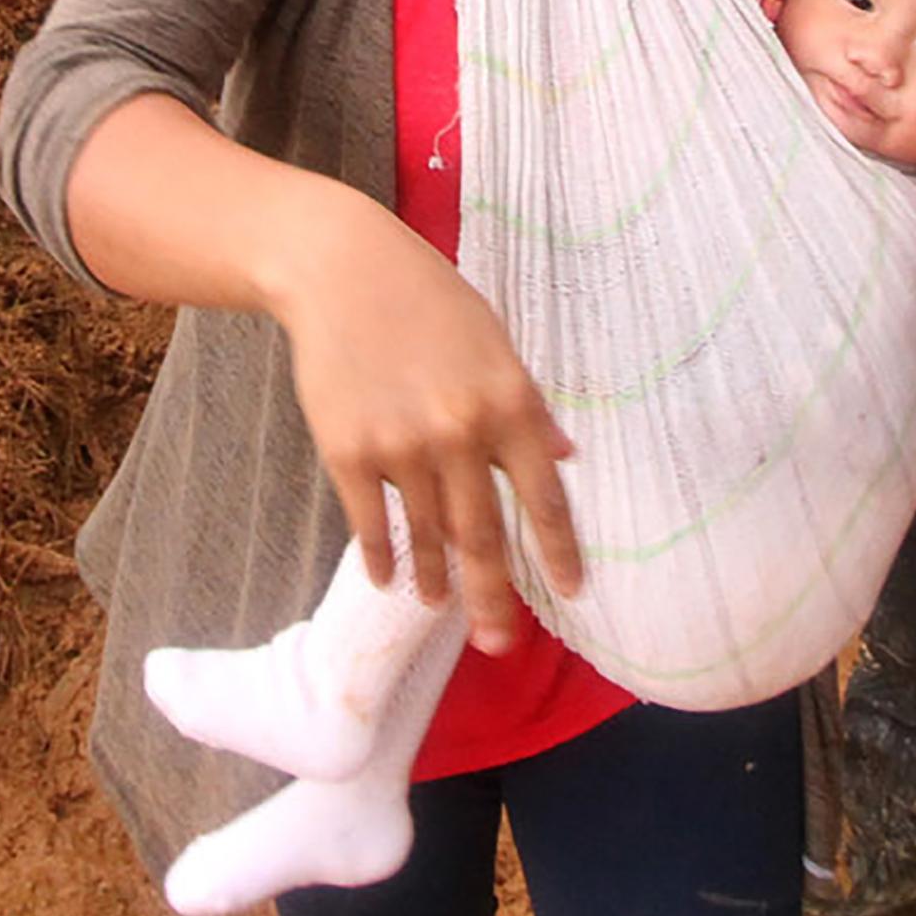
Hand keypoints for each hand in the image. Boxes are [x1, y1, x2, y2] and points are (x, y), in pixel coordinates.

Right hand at [274, 199, 582, 655]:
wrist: (340, 270)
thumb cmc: (428, 299)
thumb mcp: (494, 342)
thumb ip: (528, 405)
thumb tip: (564, 455)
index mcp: (507, 402)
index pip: (543, 496)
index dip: (559, 550)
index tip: (574, 591)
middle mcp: (459, 432)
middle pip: (483, 536)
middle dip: (494, 598)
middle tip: (500, 645)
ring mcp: (401, 446)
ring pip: (428, 535)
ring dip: (436, 580)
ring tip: (441, 607)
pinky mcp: (348, 451)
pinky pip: (372, 523)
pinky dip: (385, 557)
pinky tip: (391, 579)